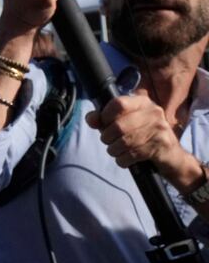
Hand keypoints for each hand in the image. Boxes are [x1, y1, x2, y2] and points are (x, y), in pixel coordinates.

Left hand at [85, 95, 199, 181]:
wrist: (172, 157)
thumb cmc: (142, 138)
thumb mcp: (124, 124)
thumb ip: (104, 120)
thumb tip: (91, 119)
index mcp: (143, 103)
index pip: (118, 103)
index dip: (105, 116)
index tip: (104, 125)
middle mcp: (154, 112)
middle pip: (118, 126)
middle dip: (107, 138)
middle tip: (109, 142)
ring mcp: (160, 128)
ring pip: (124, 142)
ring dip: (114, 150)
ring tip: (116, 151)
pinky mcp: (162, 145)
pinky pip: (132, 154)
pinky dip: (123, 160)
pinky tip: (125, 159)